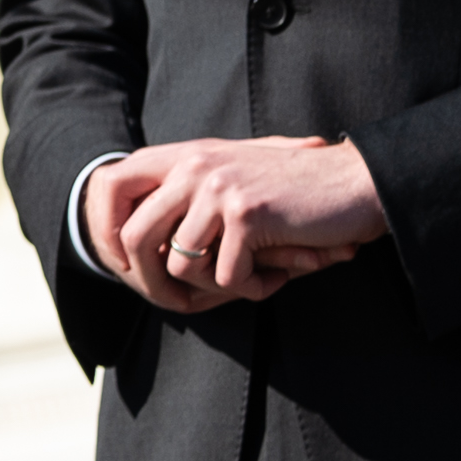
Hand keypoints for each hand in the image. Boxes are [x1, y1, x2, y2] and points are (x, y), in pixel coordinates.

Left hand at [80, 135, 383, 312]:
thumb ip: (188, 195)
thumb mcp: (233, 177)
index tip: (127, 265)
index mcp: (185, 155)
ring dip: (214, 286)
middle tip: (187, 304)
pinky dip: (251, 286)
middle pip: (133, 239)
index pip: (111, 184)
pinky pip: (225, 276)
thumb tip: (130, 243)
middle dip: (153, 283)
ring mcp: (218, 188)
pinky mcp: (246, 214)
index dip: (105, 228)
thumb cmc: (297, 190)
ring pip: (179, 264)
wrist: (356, 183)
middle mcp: (194, 165)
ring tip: (252, 279)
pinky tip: (277, 274)